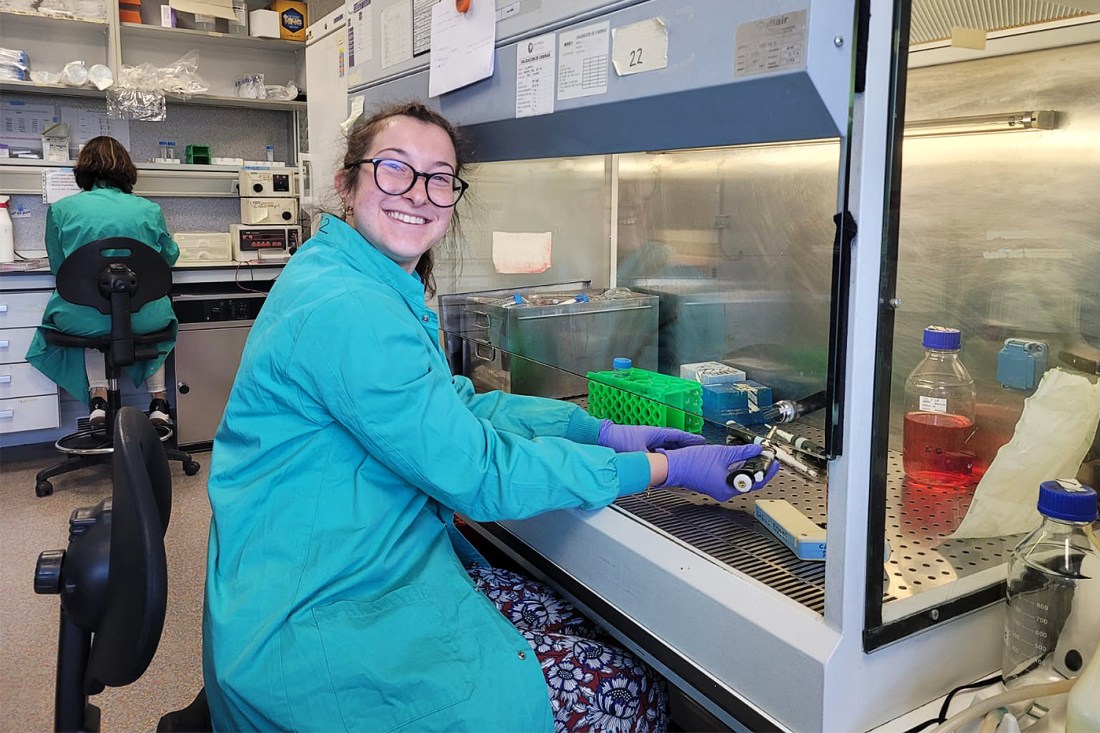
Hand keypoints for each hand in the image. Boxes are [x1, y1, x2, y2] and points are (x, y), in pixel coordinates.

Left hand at [597, 419, 705, 452]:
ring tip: (684, 457)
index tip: (700, 440)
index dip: (690, 438)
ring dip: (673, 450)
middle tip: (696, 450)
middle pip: (672, 441)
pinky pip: (655, 449)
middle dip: (684, 445)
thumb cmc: (618, 441)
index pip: (677, 435)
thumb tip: (662, 470)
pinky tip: (664, 461)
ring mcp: (644, 440)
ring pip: (663, 445)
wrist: (601, 438)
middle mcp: (650, 435)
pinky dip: (662, 454)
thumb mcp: (639, 454)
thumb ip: (652, 462)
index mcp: (654, 433)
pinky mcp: (637, 445)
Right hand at [657, 443, 779, 500]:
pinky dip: (736, 467)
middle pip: (748, 481)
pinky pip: (729, 476)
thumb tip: (756, 449)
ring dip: (746, 466)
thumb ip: (742, 452)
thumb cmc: (691, 464)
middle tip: (765, 456)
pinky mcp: (712, 482)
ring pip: (739, 478)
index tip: (774, 462)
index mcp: (729, 489)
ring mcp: (718, 488)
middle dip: (758, 468)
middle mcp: (724, 492)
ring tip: (753, 455)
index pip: (755, 482)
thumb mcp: (722, 453)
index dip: (767, 471)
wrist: (672, 466)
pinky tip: (738, 458)